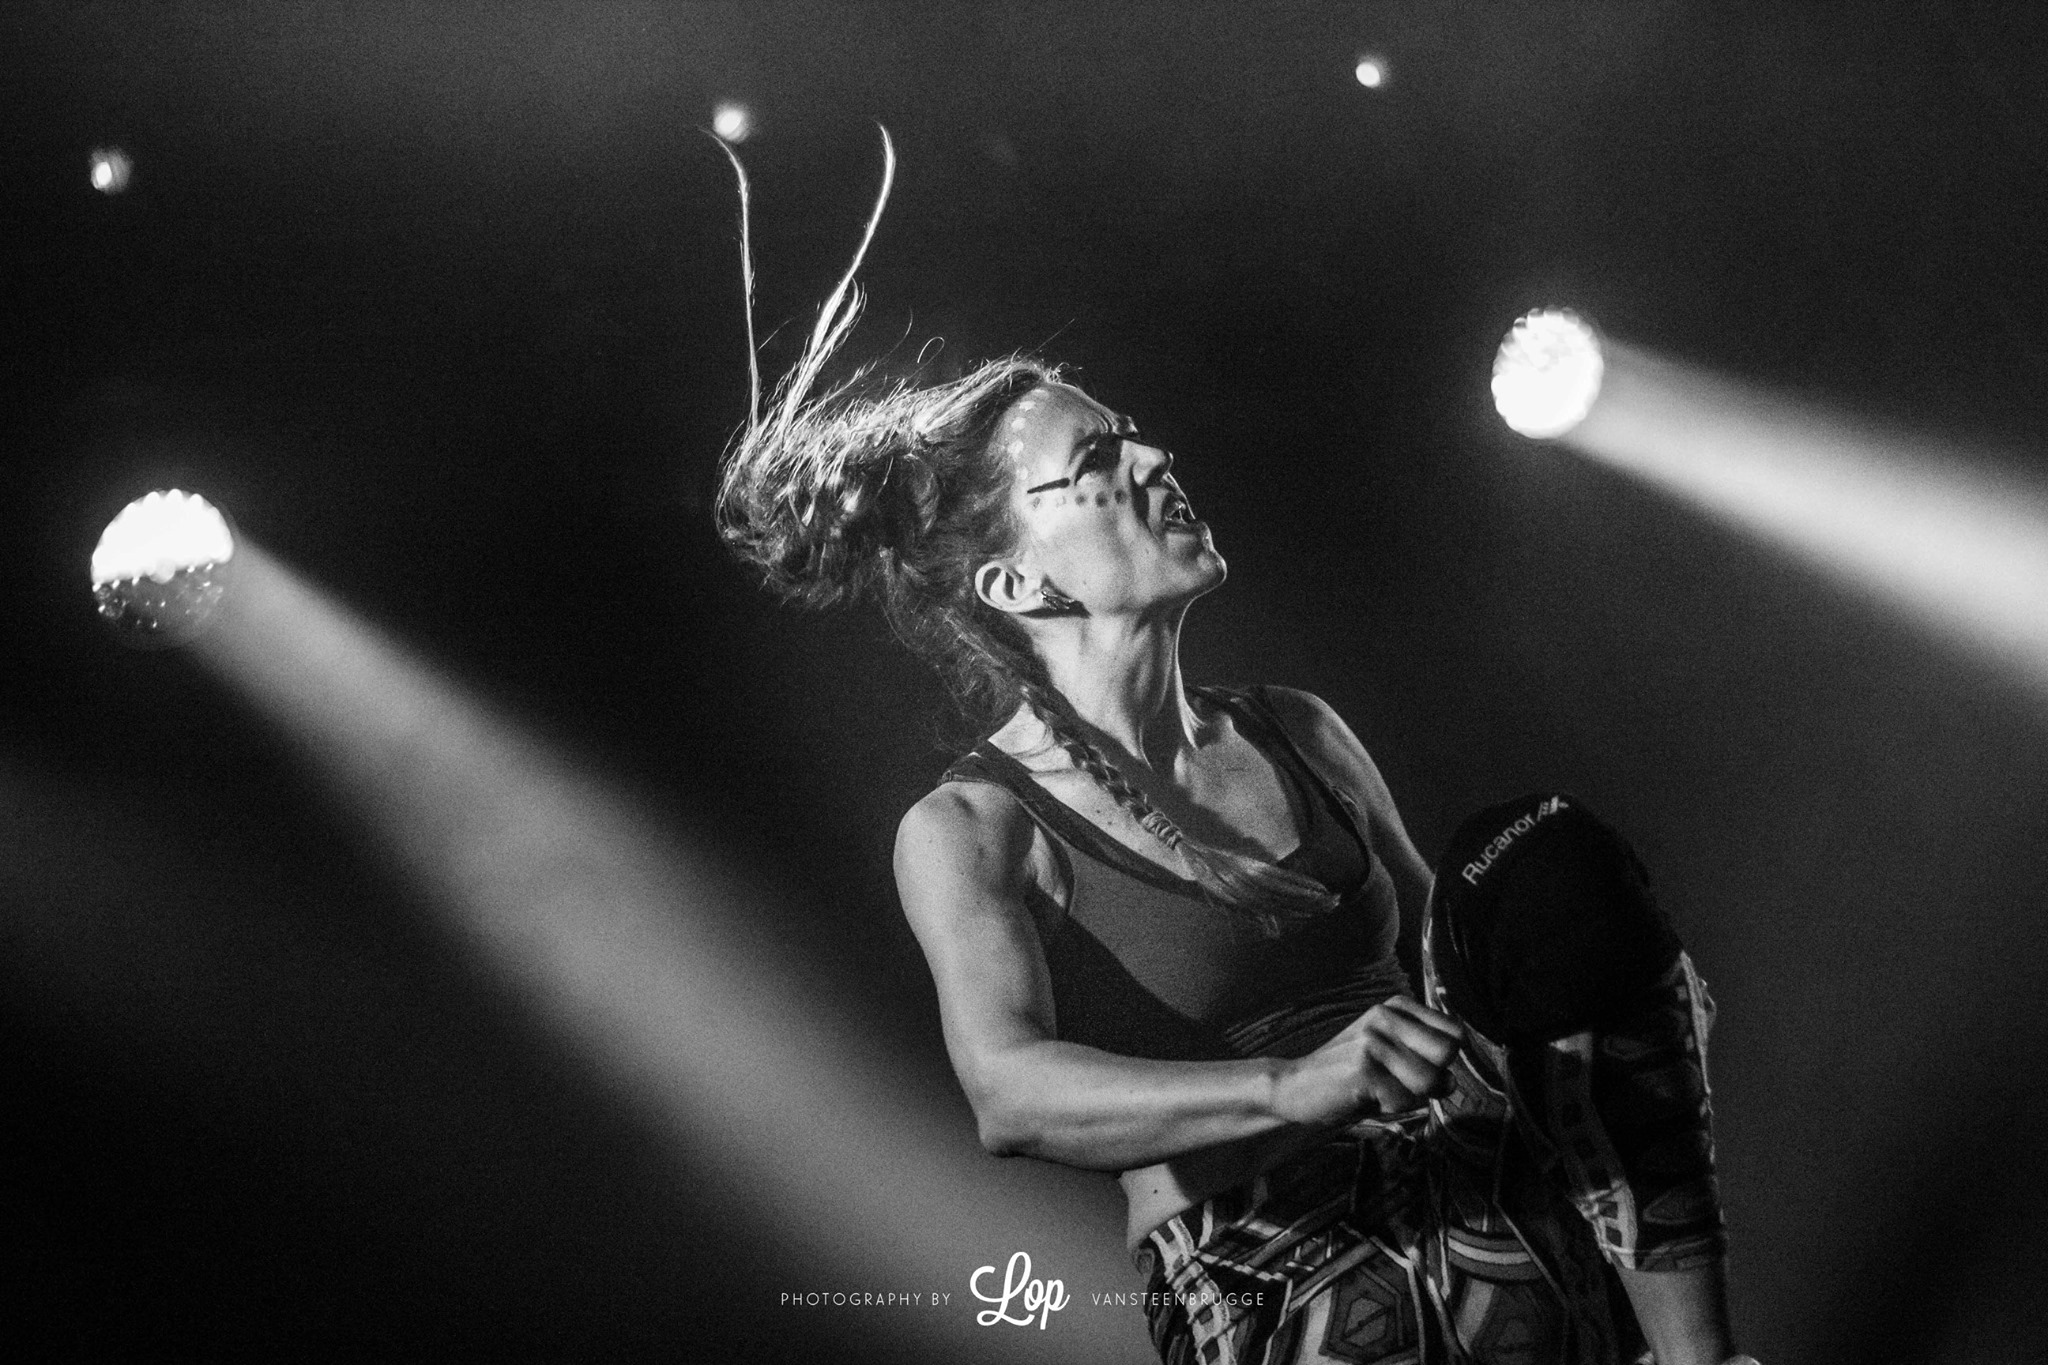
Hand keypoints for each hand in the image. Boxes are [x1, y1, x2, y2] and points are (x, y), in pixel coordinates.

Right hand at [1274, 995, 1462, 1125]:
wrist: (1298, 1086)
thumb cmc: (1353, 1076)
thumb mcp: (1393, 1055)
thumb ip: (1427, 1059)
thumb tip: (1452, 1081)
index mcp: (1397, 1006)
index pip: (1456, 1032)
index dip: (1445, 1061)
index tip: (1417, 1067)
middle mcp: (1387, 1015)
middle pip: (1448, 1053)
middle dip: (1434, 1079)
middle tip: (1401, 1082)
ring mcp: (1373, 1039)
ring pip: (1430, 1080)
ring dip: (1411, 1097)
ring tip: (1382, 1089)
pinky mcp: (1363, 1067)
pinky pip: (1404, 1100)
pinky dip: (1390, 1108)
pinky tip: (1367, 1097)